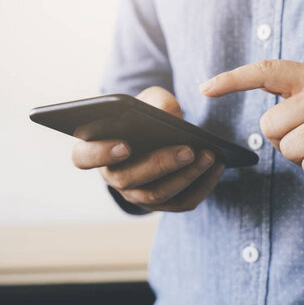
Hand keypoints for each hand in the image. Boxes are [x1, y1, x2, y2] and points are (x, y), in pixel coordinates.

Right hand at [71, 86, 224, 211]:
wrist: (159, 135)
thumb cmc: (146, 115)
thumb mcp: (149, 100)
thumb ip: (156, 101)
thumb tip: (169, 115)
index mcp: (95, 150)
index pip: (84, 158)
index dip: (100, 154)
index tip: (125, 145)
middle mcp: (113, 177)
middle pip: (129, 179)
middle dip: (160, 165)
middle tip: (188, 150)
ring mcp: (136, 195)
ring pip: (157, 195)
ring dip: (186, 176)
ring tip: (209, 156)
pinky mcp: (162, 204)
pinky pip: (182, 202)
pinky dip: (202, 186)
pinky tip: (218, 168)